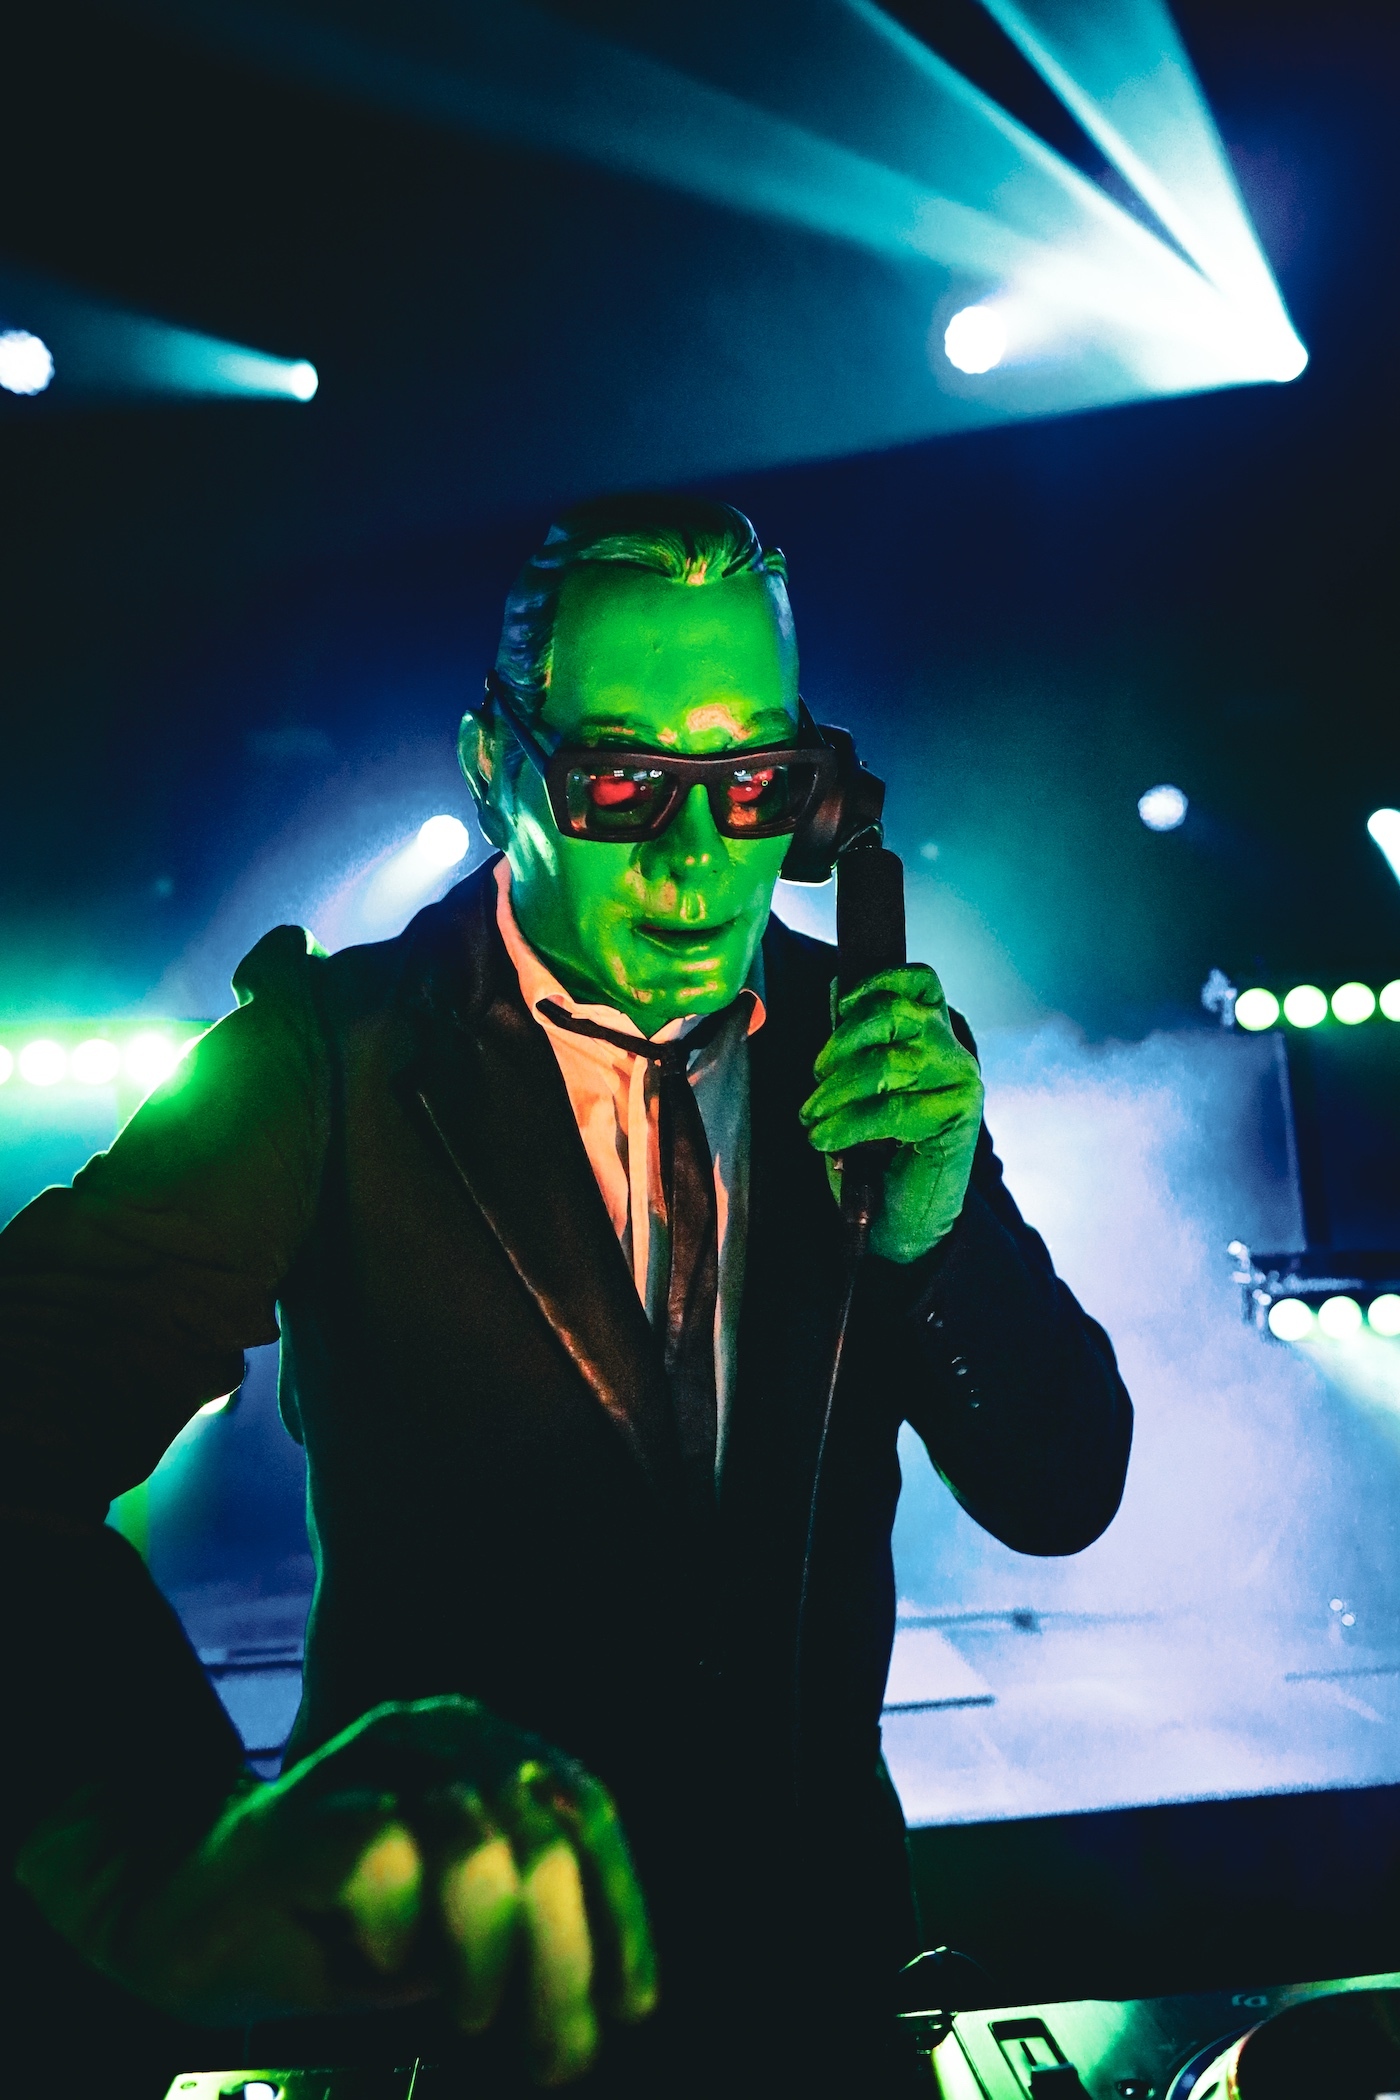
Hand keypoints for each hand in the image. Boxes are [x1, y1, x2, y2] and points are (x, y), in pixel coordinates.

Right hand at [18, 1697, 656, 2087]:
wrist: (187, 1918)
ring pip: (477, 1845)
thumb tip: (608, 1997)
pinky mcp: (305, 1807)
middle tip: (558, 2054)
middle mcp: (438, 1731)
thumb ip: (523, 1926)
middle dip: (564, 1961)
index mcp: (489, 1744)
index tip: (633, 2004)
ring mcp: (368, 1759)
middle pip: (541, 1838)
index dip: (621, 1908)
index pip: (585, 1810)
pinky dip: (396, 1931)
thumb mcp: (453, 1926)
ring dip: (487, 1955)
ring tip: (472, 2011)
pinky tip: (379, 1963)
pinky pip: (386, 1862)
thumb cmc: (337, 1926)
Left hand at [798, 965, 983, 1263]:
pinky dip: (847, 1124)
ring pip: (887, 1063)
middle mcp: (953, 1052)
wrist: (903, 1220)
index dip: (880, 981)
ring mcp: (959, 1083)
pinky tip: (824, 1139)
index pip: (921, 982)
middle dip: (841, 1043)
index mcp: (933, 1035)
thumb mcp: (859, 1089)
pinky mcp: (957, 1118)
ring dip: (835, 1091)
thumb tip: (836, 993)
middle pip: (895, 1014)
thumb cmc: (877, 1153)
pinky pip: (890, 1109)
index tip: (842, 1004)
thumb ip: (855, 1044)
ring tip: (812, 1117)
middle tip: (816, 1077)